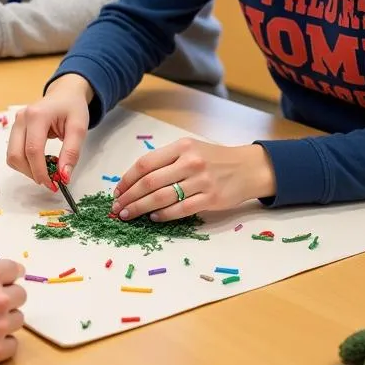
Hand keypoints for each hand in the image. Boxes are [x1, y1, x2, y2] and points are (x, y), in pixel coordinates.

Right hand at [6, 74, 92, 188]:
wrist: (64, 93)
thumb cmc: (73, 107)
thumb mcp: (79, 128)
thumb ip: (71, 152)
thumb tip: (63, 176)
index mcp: (37, 115)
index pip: (33, 150)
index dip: (40, 171)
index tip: (53, 184)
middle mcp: (21, 118)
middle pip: (16, 155)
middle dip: (31, 173)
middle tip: (50, 181)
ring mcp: (16, 123)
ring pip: (12, 156)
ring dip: (27, 170)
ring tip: (46, 170)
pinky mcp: (15, 129)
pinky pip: (14, 152)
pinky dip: (25, 163)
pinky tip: (40, 162)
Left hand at [111, 140, 276, 220]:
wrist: (248, 168)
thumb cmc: (214, 159)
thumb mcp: (190, 149)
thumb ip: (166, 160)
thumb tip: (135, 180)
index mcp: (181, 147)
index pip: (146, 164)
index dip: (128, 179)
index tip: (118, 190)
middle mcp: (190, 162)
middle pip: (150, 182)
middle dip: (129, 197)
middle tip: (117, 207)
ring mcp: (201, 181)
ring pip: (162, 197)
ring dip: (141, 208)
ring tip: (128, 215)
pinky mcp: (211, 198)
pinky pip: (181, 209)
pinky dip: (164, 215)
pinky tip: (153, 217)